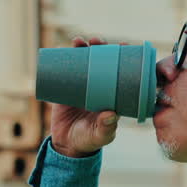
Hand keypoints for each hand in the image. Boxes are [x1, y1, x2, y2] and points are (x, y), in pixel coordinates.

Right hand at [47, 36, 121, 157]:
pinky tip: (61, 48)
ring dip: (82, 47)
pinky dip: (63, 57)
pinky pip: (65, 69)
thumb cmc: (89, 141)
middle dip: (101, 47)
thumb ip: (106, 127)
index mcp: (114, 93)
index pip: (121, 70)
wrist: (67, 145)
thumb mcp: (100, 135)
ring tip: (79, 41)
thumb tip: (111, 114)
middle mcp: (100, 85)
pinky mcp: (67, 87)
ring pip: (84, 61)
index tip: (124, 44)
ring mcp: (83, 85)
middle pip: (102, 60)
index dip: (124, 56)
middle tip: (97, 41)